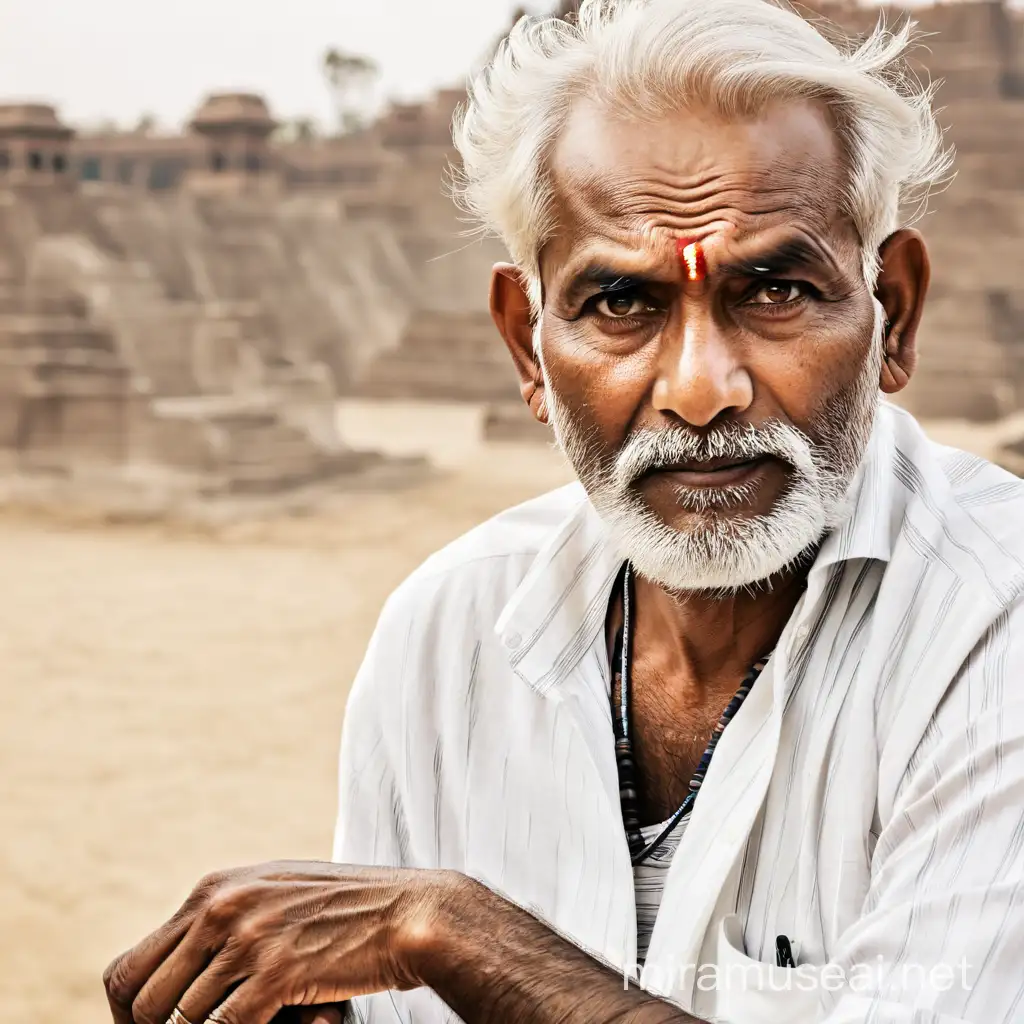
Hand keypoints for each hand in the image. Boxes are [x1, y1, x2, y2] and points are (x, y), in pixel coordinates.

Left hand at [102, 861, 458, 1023]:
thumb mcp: (275, 894)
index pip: (129, 970)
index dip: (130, 1018)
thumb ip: (226, 919)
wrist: (412, 913)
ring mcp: (248, 938)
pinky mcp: (277, 972)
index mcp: (214, 890)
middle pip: (142, 1002)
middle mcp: (222, 908)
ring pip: (181, 1022)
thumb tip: (182, 964)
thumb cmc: (347, 910)